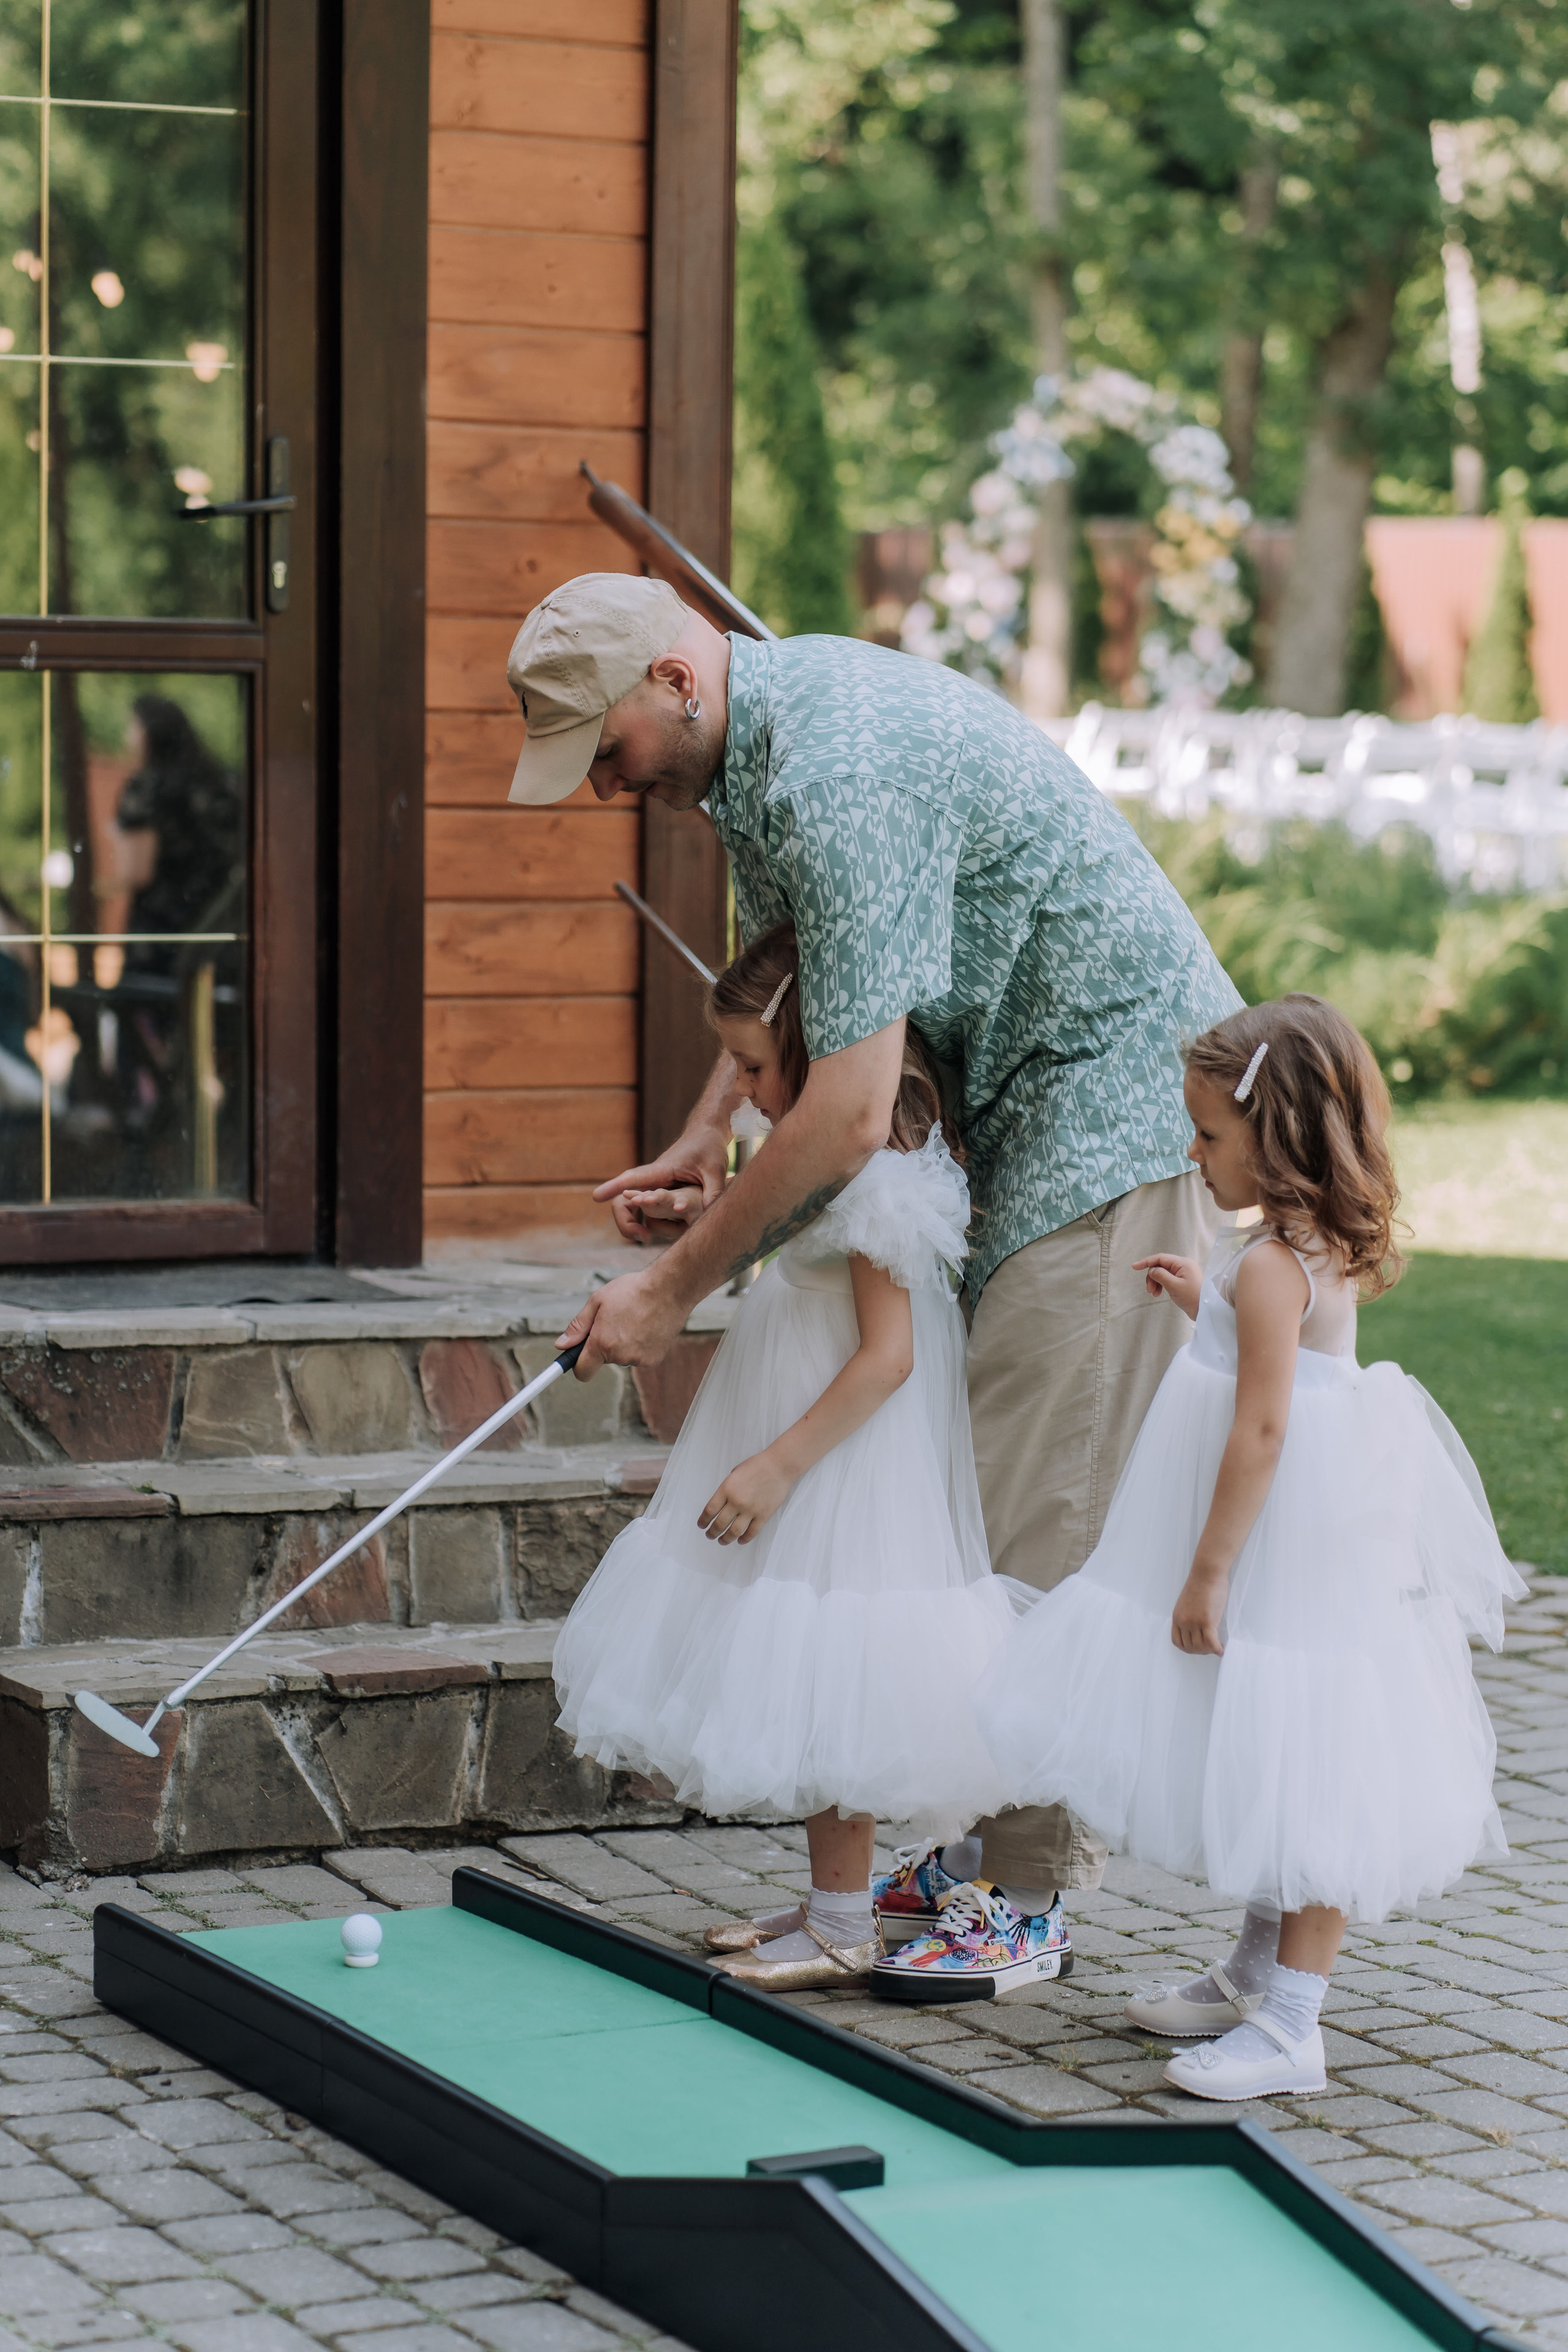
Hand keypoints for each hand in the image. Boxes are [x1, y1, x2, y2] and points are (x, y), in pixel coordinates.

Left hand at [557, 1265, 687, 1376]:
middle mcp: (621, 1356)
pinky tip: (647, 1326)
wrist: (670, 1289)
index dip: (577, 1365)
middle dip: (603, 1344)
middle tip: (614, 1320)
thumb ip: (578, 1326)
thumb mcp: (598, 1301)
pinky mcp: (654, 1360)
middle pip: (603, 1359)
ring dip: (623, 1343)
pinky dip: (639, 1345)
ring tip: (634, 1319)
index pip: (582, 1371)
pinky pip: (638, 1356)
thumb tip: (561, 1344)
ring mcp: (639, 1360)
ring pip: (622, 1357)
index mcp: (602, 1342)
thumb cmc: (633, 1290)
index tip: (578, 1357)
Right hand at [594, 1130, 729, 1243]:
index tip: (596, 1196)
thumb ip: (712, 1189)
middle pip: (624, 1200)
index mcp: (661, 1170)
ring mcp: (655, 1187)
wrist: (707, 1135)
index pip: (632, 1179)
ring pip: (632, 1208)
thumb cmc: (708, 1147)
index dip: (613, 1187)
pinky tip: (655, 1235)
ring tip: (647, 1240)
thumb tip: (708, 1210)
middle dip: (625, 1221)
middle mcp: (652, 1179)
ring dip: (633, 1225)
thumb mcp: (715, 1167)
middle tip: (642, 1238)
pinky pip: (646, 1211)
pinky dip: (646, 1224)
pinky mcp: (662, 1194)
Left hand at [698, 1451, 793, 1543]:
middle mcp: (736, 1502)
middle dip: (712, 1532)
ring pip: (734, 1532)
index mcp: (726, 1489)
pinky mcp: (763, 1515)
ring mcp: (751, 1510)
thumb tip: (721, 1504)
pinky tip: (740, 1540)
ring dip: (725, 1539)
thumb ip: (726, 1489)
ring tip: (722, 1541)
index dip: (703, 1521)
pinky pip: (752, 1532)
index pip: (709, 1511)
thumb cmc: (756, 1466)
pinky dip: (744, 1539)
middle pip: (719, 1524)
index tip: (701, 1525)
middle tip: (710, 1535)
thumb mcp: (734, 1473)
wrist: (779, 1466)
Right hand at [1134, 1253, 1202, 1317]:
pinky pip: (1168, 1279)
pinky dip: (1161, 1285)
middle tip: (1149, 1290)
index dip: (1146, 1262)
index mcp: (1182, 1263)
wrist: (1206, 1310)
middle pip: (1161, 1266)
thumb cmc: (1192, 1297)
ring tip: (1154, 1294)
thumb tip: (1151, 1270)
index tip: (1134, 1267)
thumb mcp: (1174, 1285)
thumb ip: (1160, 1275)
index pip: (1160, 1258)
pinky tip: (1159, 1293)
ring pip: (1163, 1273)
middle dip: (1152, 1276)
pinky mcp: (1183, 1281)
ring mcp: (1183, 1274)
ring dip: (1156, 1282)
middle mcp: (1183, 1266)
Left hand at [1171, 1568, 1226, 1654]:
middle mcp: (1183, 1621)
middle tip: (1211, 1647)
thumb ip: (1189, 1615)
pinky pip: (1211, 1642)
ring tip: (1217, 1646)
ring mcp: (1194, 1622)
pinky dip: (1217, 1649)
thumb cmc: (1201, 1583)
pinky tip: (1221, 1649)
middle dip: (1201, 1651)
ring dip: (1209, 1650)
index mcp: (1177, 1617)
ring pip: (1201, 1647)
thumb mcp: (1187, 1602)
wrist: (1207, 1572)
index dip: (1188, 1648)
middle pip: (1190, 1647)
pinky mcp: (1207, 1621)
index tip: (1198, 1647)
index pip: (1177, 1642)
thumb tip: (1196, 1627)